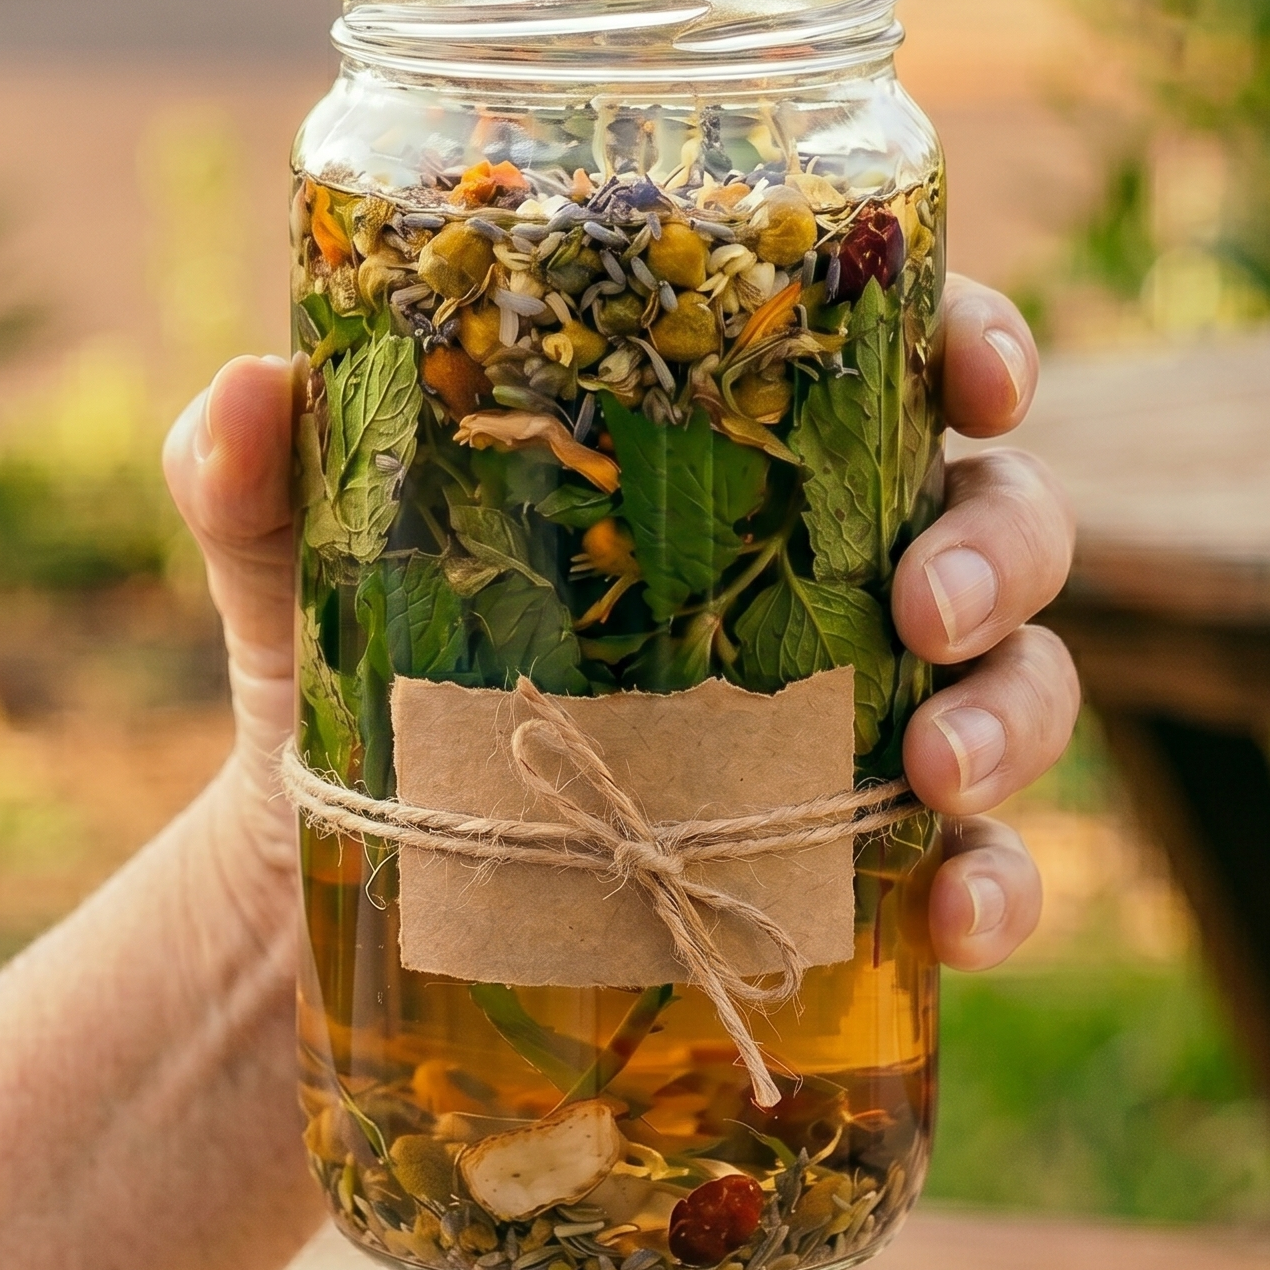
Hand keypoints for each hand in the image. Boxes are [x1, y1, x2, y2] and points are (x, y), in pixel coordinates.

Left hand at [163, 272, 1076, 965]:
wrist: (335, 893)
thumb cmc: (353, 676)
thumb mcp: (292, 570)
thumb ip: (257, 477)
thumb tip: (247, 395)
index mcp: (736, 463)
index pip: (895, 365)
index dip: (976, 348)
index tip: (980, 377)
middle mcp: (828, 577)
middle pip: (998, 520)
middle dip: (999, 551)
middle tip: (921, 605)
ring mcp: (857, 727)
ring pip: (1023, 685)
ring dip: (1013, 718)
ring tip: (931, 773)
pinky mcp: (855, 869)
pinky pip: (980, 869)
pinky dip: (997, 890)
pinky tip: (956, 921)